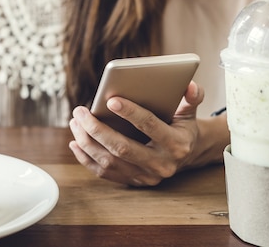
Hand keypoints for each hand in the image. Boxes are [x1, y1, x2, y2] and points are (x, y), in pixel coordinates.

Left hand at [69, 81, 204, 185]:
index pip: (150, 126)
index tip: (110, 99)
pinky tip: (75, 142)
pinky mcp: (134, 182)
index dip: (130, 112)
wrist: (186, 154)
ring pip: (109, 162)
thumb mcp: (189, 111)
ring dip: (87, 142)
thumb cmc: (181, 126)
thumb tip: (191, 85)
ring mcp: (146, 177)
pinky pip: (105, 173)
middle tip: (80, 111)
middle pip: (122, 148)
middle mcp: (161, 164)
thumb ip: (192, 98)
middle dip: (97, 129)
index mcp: (176, 144)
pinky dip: (86, 159)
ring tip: (75, 122)